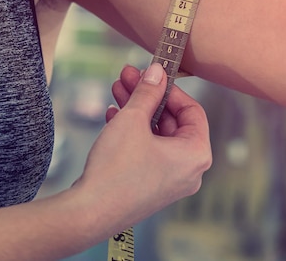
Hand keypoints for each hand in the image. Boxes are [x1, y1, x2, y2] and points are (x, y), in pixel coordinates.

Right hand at [72, 63, 211, 233]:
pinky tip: (112, 115)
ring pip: (157, 135)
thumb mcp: (133, 120)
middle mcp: (189, 171)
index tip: (152, 74)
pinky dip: (133, 132)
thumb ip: (148, 92)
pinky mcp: (149, 187)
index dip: (171, 89)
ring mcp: (169, 181)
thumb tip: (157, 72)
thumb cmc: (116, 169)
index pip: (192, 111)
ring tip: (116, 89)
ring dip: (137, 110)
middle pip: (172, 122)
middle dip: (148, 97)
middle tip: (128, 76)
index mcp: (196, 155)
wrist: (89, 212)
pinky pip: (147, 151)